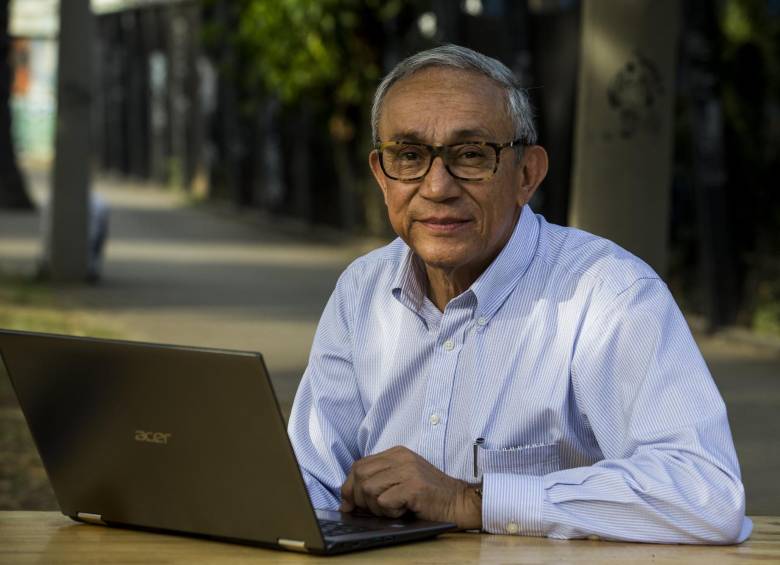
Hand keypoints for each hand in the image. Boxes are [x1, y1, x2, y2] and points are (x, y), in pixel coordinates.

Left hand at [339, 446, 481, 529]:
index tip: (348, 503)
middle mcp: (401, 458)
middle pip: (360, 476)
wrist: (459, 501)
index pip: (359, 465)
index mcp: (396, 453)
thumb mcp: (403, 479)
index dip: (349, 486)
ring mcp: (408, 471)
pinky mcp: (414, 487)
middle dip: (358, 498)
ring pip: (369, 489)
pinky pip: (384, 501)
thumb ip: (378, 482)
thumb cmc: (429, 495)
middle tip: (371, 510)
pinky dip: (389, 511)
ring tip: (392, 509)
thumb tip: (346, 501)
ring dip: (375, 507)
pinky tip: (403, 510)